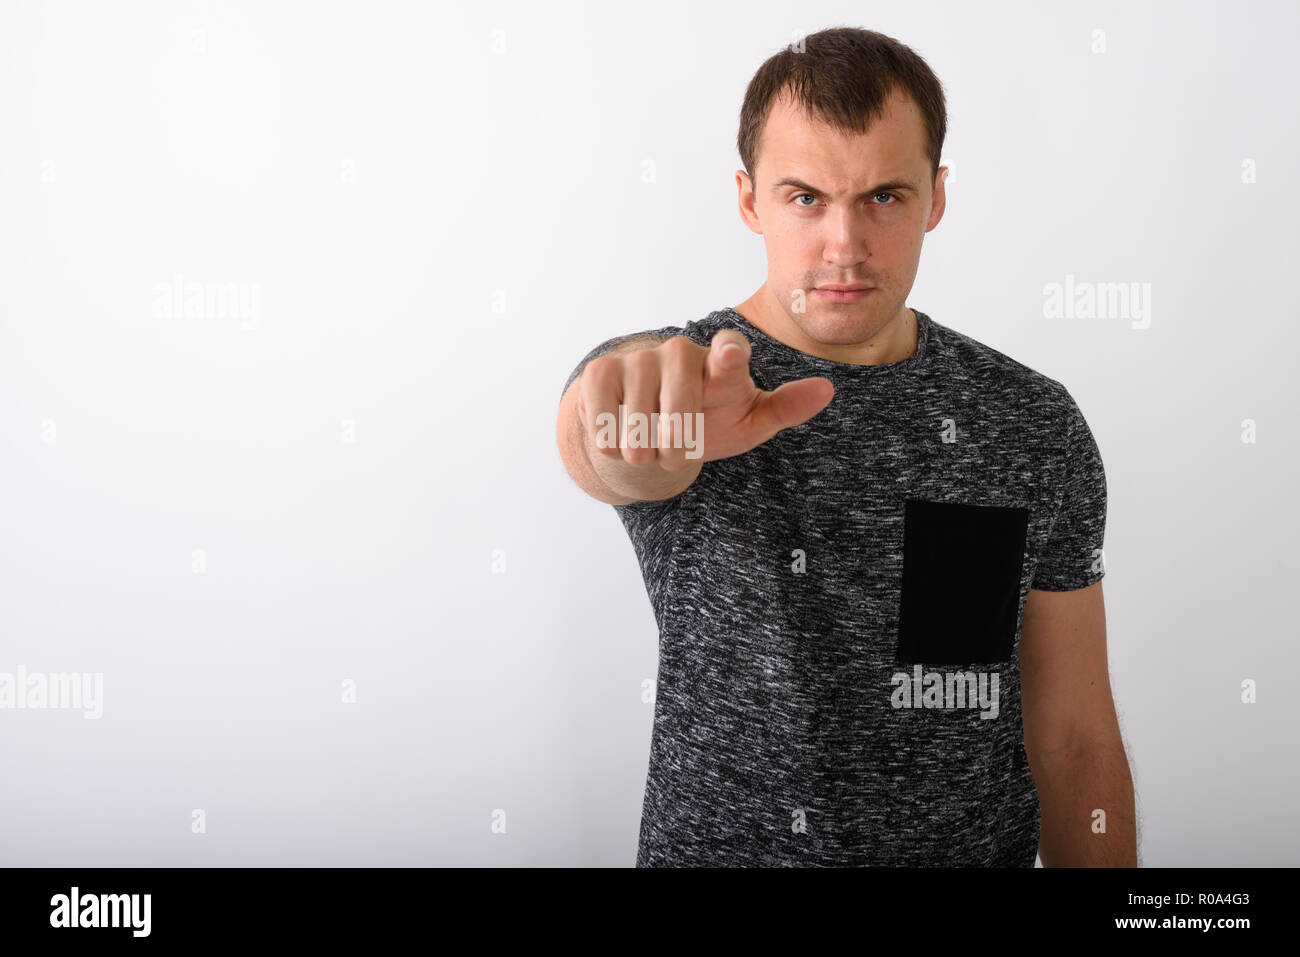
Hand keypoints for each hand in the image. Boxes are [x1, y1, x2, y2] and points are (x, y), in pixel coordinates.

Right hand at [576, 329, 834, 470]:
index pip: (730, 351)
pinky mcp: (601, 370)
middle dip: (677, 437)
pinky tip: (619, 438)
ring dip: (644, 446)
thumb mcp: (749, 422)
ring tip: (650, 448)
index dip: (729, 355)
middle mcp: (681, 351)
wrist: (651, 428)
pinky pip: (602, 412)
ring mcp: (640, 357)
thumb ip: (785, 407)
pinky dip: (610, 438)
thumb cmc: (709, 420)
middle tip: (678, 450)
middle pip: (680, 393)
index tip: (730, 357)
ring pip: (639, 414)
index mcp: (725, 362)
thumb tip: (826, 390)